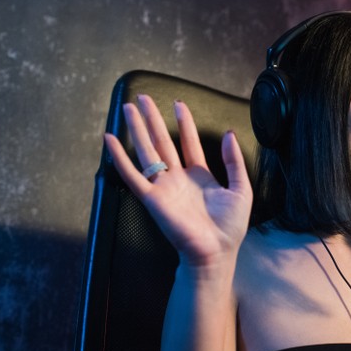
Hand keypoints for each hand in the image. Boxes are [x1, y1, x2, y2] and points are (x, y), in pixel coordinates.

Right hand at [104, 95, 252, 268]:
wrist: (216, 251)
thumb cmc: (230, 227)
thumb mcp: (240, 189)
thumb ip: (234, 161)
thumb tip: (228, 133)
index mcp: (200, 176)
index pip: (188, 142)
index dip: (184, 123)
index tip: (178, 104)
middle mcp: (179, 178)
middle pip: (162, 142)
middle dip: (152, 119)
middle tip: (142, 98)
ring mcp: (164, 187)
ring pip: (147, 152)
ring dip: (137, 129)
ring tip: (128, 108)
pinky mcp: (152, 198)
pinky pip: (132, 175)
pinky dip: (119, 158)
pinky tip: (109, 140)